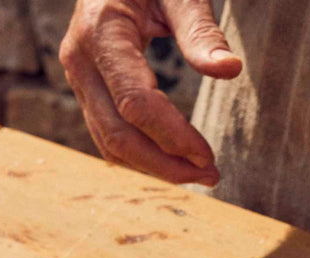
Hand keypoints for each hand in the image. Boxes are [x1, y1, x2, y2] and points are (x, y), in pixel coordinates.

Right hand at [60, 0, 241, 184]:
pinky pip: (108, 136)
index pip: (135, 103)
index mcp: (101, 30)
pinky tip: (176, 161)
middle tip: (212, 176)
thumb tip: (231, 69)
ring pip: (110, 143)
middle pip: (118, 135)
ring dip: (155, 168)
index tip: (209, 156)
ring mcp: (78, 76)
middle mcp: (80, 58)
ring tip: (200, 173)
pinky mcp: (87, 88)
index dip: (173, 137)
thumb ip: (201, 31)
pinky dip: (142, 157)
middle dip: (166, 165)